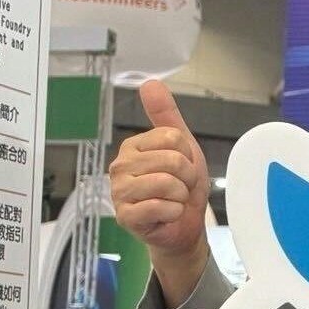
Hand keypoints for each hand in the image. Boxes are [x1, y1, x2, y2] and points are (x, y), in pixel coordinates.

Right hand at [108, 78, 211, 306]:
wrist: (184, 225)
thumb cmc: (181, 186)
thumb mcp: (182, 147)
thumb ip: (166, 116)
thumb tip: (150, 83)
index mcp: (133, 147)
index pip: (172, 138)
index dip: (188, 156)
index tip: (183, 168)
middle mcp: (121, 167)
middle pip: (172, 160)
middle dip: (187, 177)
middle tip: (180, 187)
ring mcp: (119, 192)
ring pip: (166, 183)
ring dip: (181, 195)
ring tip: (173, 200)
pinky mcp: (125, 216)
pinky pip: (161, 206)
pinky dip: (174, 212)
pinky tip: (167, 214)